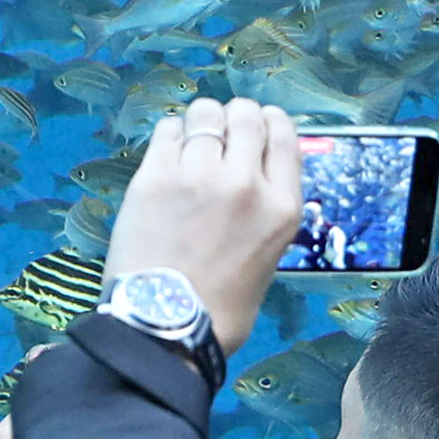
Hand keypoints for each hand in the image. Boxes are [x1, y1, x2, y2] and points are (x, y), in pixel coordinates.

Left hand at [101, 97, 299, 354]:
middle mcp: (246, 182)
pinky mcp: (154, 177)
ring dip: (201, 120)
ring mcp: (198, 175)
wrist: (165, 324)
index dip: (270, 122)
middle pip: (247, 116)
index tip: (259, 123)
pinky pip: (166, 130)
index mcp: (282, 206)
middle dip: (236, 115)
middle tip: (222, 128)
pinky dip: (170, 133)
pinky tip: (168, 149)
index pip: (285, 136)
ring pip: (205, 114)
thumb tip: (253, 179)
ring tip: (193, 137)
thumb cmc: (221, 306)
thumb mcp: (269, 256)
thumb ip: (265, 210)